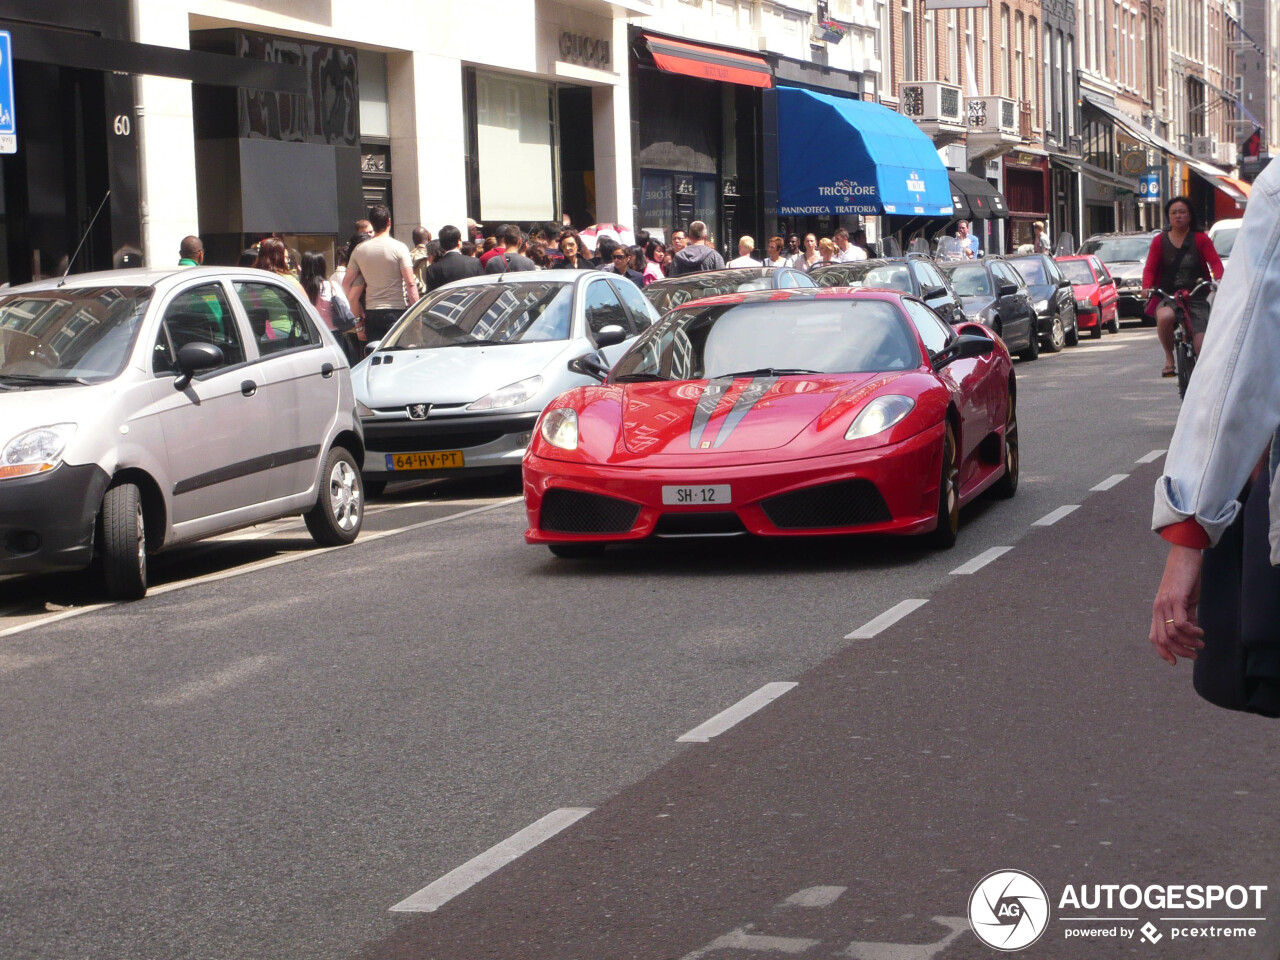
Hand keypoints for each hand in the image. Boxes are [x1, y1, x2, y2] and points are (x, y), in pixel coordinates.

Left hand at [1150, 544, 1205, 664]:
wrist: (1184, 556)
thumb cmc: (1185, 578)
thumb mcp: (1184, 601)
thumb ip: (1186, 616)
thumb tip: (1190, 632)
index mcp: (1158, 611)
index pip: (1154, 637)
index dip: (1162, 652)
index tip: (1174, 662)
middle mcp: (1158, 609)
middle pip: (1163, 640)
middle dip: (1180, 652)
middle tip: (1195, 655)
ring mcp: (1165, 603)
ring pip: (1172, 633)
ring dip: (1189, 642)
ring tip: (1201, 642)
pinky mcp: (1176, 598)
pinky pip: (1180, 622)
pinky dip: (1192, 631)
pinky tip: (1200, 631)